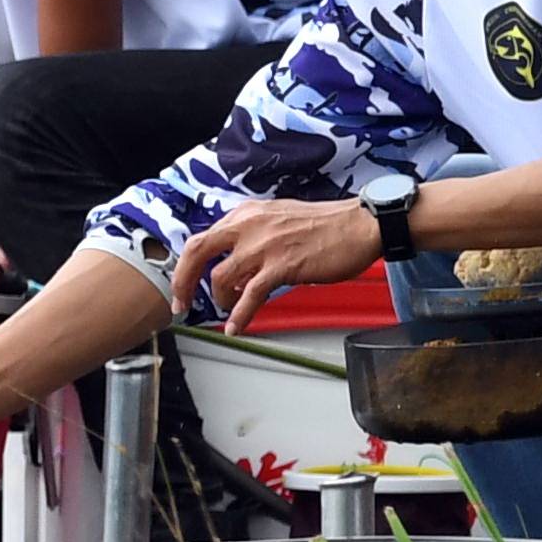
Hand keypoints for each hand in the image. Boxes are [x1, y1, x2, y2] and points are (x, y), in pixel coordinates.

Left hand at [173, 195, 387, 338]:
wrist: (359, 225)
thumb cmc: (325, 226)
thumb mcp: (277, 219)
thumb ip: (252, 235)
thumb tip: (234, 264)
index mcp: (246, 214)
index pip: (203, 238)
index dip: (188, 265)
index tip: (184, 284)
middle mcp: (248, 226)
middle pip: (197, 252)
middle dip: (183, 281)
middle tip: (181, 304)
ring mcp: (264, 246)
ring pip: (221, 278)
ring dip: (221, 301)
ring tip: (229, 312)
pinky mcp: (282, 266)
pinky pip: (250, 295)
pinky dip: (240, 315)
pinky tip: (237, 328)